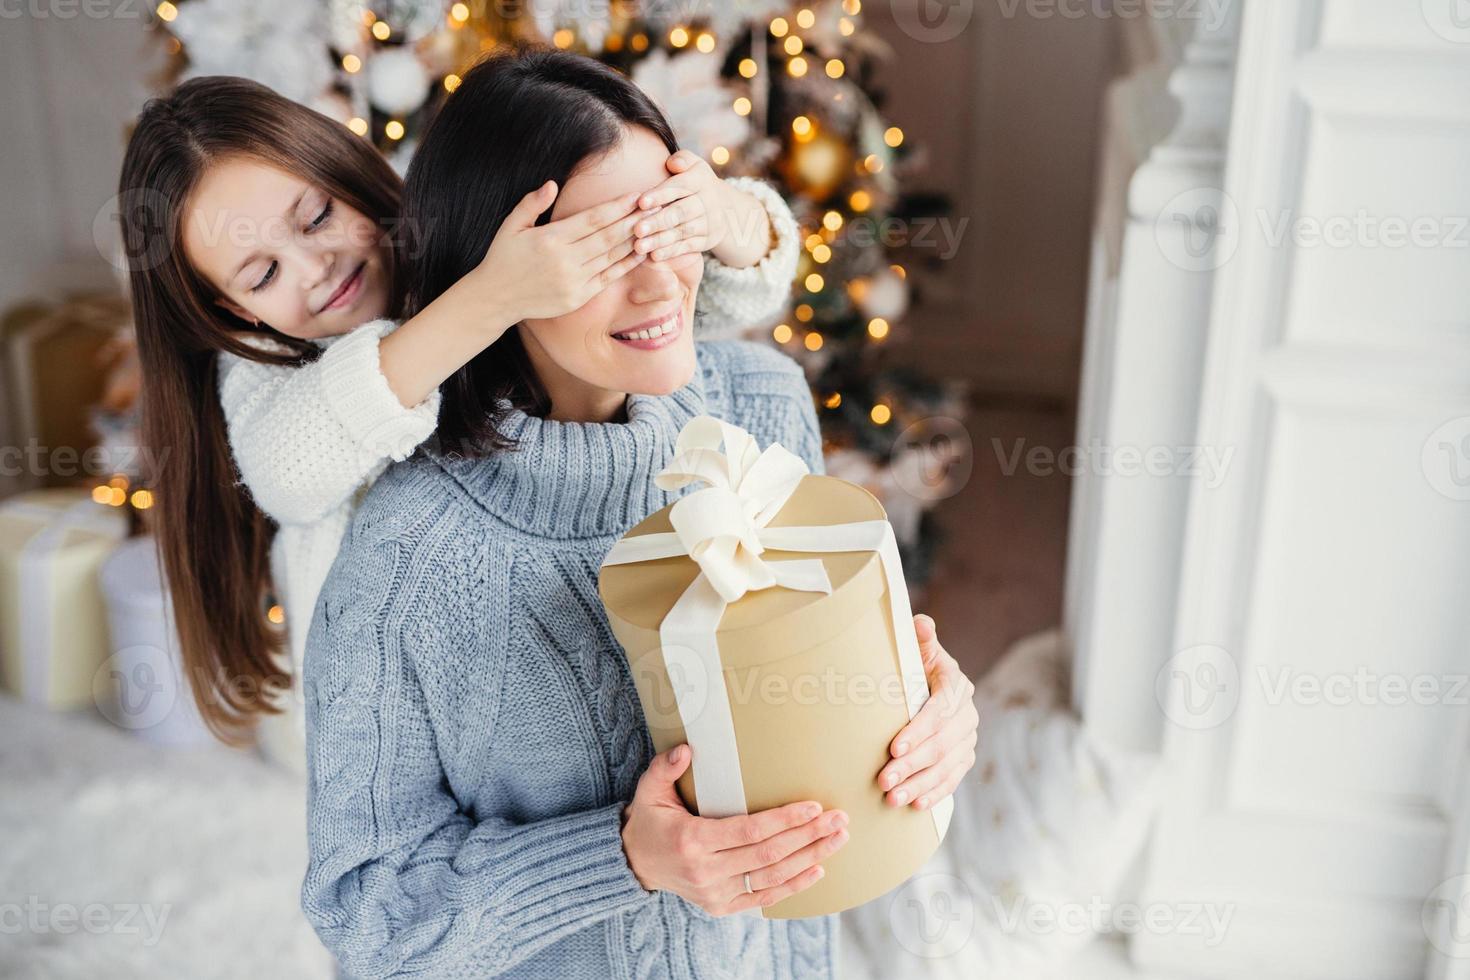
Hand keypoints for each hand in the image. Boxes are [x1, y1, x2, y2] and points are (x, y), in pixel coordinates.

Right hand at [467, 181, 649, 326]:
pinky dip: (626, 265)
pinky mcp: (578, 297)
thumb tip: (553, 184)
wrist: (495, 299)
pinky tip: (642, 252)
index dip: (618, 206)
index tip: (638, 195)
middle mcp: (566, 260)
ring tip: (655, 226)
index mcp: (551, 238)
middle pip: (609, 236)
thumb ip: (532, 204)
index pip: (593, 218)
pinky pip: (608, 278)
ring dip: (636, 240)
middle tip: (656, 206)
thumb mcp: (511, 226)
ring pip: (612, 257)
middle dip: (635, 219)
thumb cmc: (503, 258)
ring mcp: (574, 281)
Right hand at [621, 744, 849, 915]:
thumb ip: (665, 768)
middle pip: (769, 854)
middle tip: (839, 820)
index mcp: (692, 841)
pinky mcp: (721, 906)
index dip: (785, 820)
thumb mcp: (649, 790)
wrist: (633, 863)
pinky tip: (818, 868)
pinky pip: (764, 898)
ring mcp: (715, 893)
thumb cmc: (648, 819)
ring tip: (837, 839)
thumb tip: (687, 749)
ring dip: (810, 858)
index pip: (750, 830)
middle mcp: (706, 871)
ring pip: (772, 877)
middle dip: (808, 836)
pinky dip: (793, 886)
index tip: (814, 807)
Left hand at [633, 151, 773, 268]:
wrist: (724, 207)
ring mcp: (709, 223)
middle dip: (658, 222)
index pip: (679, 187)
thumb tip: (673, 164)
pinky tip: (654, 256)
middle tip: (637, 229)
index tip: (641, 202)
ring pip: (682, 232)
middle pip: (680, 213)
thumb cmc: (695, 183)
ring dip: (660, 240)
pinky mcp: (707, 240)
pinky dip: (671, 252)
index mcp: (699, 180)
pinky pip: (688, 247)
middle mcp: (707, 202)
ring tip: (639, 246)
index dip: (660, 194)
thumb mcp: (694, 165)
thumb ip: (682, 160)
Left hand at [877, 615, 978, 810]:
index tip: (893, 748)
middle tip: (884, 780)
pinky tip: (916, 805)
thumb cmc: (915, 663)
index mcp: (955, 684)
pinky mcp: (964, 756)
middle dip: (912, 764)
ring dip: (920, 784)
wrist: (930, 682)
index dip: (918, 730)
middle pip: (941, 743)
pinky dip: (935, 792)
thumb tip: (920, 623)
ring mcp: (968, 738)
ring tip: (893, 798)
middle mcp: (967, 713)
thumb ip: (920, 637)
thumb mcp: (918, 648)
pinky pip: (954, 778)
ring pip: (946, 765)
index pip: (939, 710)